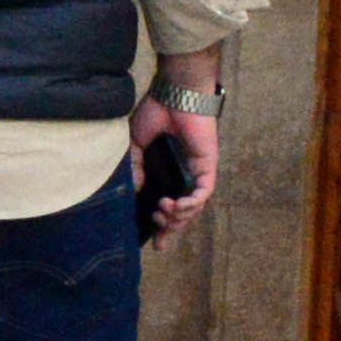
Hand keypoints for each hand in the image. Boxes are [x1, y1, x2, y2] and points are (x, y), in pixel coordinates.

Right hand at [135, 99, 221, 233]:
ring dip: (179, 216)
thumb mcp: (136, 144)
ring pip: (194, 207)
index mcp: (166, 173)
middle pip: (182, 214)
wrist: (175, 95)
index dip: (162, 228)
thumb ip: (135, 167)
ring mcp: (196, 173)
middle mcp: (183, 176)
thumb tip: (133, 190)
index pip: (167, 206)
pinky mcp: (207, 167)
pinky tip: (179, 206)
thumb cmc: (156, 112)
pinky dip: (192, 204)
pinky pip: (204, 193)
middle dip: (170, 227)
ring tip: (164, 211)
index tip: (155, 245)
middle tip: (157, 225)